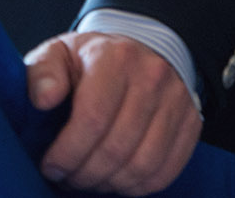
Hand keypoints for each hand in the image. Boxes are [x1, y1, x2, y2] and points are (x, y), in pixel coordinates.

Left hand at [24, 31, 201, 194]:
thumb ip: (42, 72)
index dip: (68, 152)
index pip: (92, 118)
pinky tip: (117, 181)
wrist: (140, 50)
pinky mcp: (192, 122)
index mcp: (114, 57)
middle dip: (85, 173)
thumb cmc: (92, 60)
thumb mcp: (59, 53)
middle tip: (68, 178)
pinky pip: (166, 170)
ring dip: (111, 183)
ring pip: (142, 164)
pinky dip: (139, 186)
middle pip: (117, 147)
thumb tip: (43, 99)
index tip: (51, 166)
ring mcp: (176, 100)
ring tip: (91, 180)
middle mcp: (151, 76)